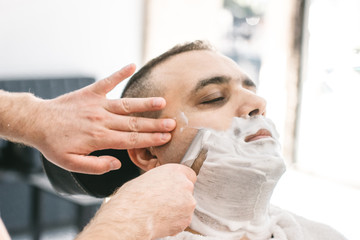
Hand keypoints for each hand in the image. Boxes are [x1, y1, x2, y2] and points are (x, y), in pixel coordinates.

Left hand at [32, 64, 175, 173]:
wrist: (37, 122)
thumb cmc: (54, 144)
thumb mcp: (70, 163)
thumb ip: (96, 166)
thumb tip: (118, 163)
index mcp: (99, 138)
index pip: (131, 139)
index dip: (150, 139)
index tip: (166, 138)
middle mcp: (102, 120)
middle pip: (134, 123)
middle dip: (155, 124)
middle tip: (173, 123)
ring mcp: (97, 105)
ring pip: (126, 105)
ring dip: (145, 103)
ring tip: (162, 102)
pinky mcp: (91, 92)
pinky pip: (108, 81)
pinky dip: (120, 73)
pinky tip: (132, 65)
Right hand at [77, 164, 196, 239]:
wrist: (131, 217)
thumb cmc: (132, 197)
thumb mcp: (146, 178)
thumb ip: (160, 180)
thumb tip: (160, 184)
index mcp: (175, 171)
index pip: (189, 174)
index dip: (180, 182)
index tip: (174, 187)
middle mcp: (185, 185)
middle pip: (187, 190)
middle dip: (178, 196)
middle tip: (163, 201)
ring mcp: (188, 203)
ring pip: (186, 206)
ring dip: (177, 209)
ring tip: (160, 212)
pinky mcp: (186, 220)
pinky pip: (182, 220)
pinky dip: (175, 221)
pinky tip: (161, 220)